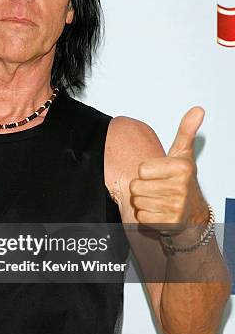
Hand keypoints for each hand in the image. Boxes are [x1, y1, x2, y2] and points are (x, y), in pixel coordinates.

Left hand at [129, 107, 208, 235]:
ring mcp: (175, 207)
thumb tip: (198, 109)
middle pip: (136, 186)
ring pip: (137, 201)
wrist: (192, 215)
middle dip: (142, 187)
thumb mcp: (184, 155)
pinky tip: (158, 212)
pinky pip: (141, 217)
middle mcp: (180, 188)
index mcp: (181, 168)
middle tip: (157, 188)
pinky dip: (146, 216)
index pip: (141, 169)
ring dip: (143, 201)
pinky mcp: (168, 224)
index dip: (146, 172)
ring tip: (158, 200)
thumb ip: (186, 131)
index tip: (159, 174)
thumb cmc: (183, 181)